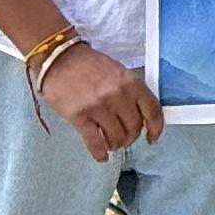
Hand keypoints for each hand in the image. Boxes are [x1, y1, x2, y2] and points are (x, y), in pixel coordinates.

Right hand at [45, 46, 164, 159]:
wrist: (58, 57)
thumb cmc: (89, 65)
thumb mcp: (118, 72)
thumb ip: (131, 91)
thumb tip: (140, 115)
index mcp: (131, 82)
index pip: (152, 110)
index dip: (155, 128)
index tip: (152, 138)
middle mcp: (118, 94)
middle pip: (134, 127)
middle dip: (130, 137)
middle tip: (123, 138)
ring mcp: (99, 106)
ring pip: (117, 137)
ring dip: (115, 144)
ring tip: (110, 143)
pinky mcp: (80, 116)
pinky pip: (95, 142)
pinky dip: (100, 153)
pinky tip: (101, 156)